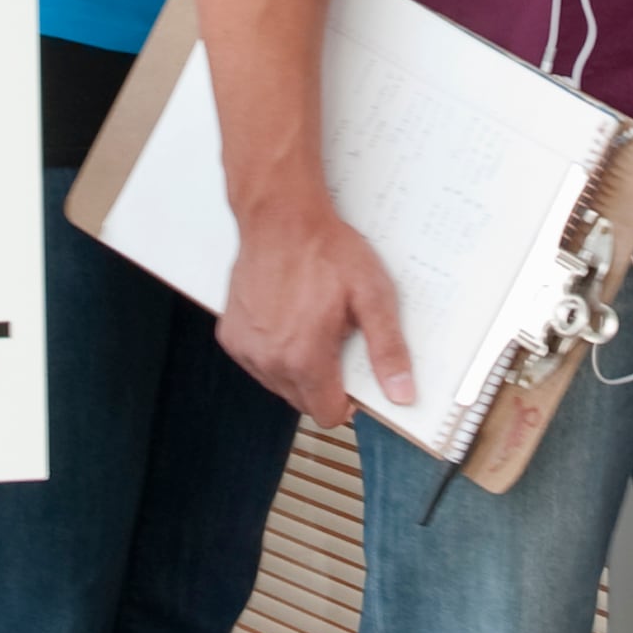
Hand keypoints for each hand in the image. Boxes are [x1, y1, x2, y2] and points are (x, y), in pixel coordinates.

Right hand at [218, 190, 414, 426]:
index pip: (327, 414)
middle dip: (322, 381)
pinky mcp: (231, 336)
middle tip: (333, 339)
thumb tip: (400, 393)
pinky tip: (285, 320)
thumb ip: (387, 350)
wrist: (281, 218)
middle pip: (303, 401)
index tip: (352, 376)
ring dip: (297, 368)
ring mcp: (246, 349)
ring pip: (279, 383)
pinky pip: (258, 362)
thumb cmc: (324, 250)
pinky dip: (273, 351)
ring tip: (309, 325)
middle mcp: (269, 360)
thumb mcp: (372, 295)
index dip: (346, 400)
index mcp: (304, 357)